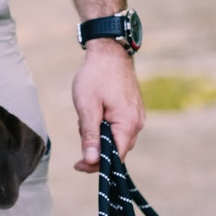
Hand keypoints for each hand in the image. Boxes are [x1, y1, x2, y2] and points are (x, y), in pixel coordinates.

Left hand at [72, 41, 144, 171]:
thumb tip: (91, 162)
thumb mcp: (87, 107)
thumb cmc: (96, 76)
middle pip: (116, 149)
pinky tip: (95, 109)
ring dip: (98, 132)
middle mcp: (137, 123)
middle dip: (95, 145)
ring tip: (87, 113)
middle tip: (81, 125)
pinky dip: (103, 124)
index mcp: (128, 124)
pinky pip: (117, 127)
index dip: (97, 165)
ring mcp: (137, 116)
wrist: (109, 50)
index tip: (77, 165)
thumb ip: (90, 136)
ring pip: (115, 137)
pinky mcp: (132, 110)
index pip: (116, 158)